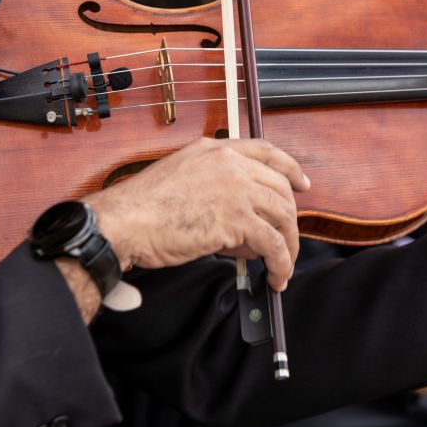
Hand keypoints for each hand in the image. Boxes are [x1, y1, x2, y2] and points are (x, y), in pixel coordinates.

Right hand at [84, 137, 309, 291]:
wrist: (124, 221)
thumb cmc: (143, 208)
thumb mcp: (184, 179)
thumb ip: (217, 190)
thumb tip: (246, 225)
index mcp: (216, 150)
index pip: (267, 151)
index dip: (290, 168)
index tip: (302, 183)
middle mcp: (230, 163)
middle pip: (280, 188)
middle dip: (290, 218)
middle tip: (290, 239)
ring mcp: (236, 189)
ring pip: (282, 216)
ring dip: (289, 245)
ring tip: (283, 266)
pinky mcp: (237, 219)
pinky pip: (274, 243)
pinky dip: (281, 263)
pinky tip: (276, 276)